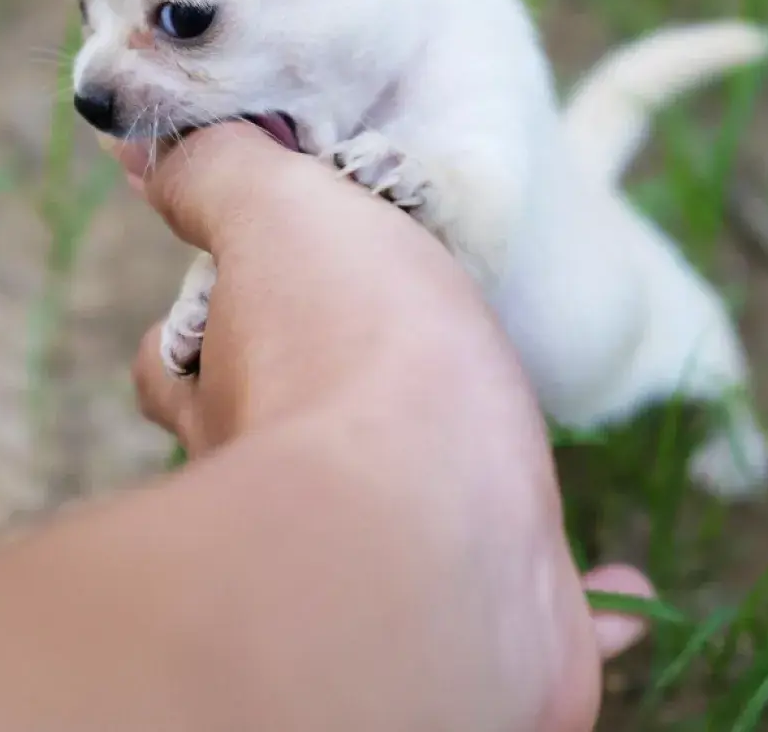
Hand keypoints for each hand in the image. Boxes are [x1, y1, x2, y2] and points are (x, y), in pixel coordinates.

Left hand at [108, 124, 654, 730]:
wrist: (426, 539)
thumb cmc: (349, 358)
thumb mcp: (275, 216)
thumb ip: (217, 177)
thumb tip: (141, 147)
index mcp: (242, 392)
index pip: (179, 364)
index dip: (203, 321)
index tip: (255, 277)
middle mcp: (300, 497)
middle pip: (295, 445)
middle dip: (335, 412)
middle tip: (403, 360)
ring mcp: (403, 566)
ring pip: (422, 535)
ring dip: (458, 499)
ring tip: (509, 459)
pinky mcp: (504, 619)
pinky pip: (549, 613)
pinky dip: (589, 604)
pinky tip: (626, 591)